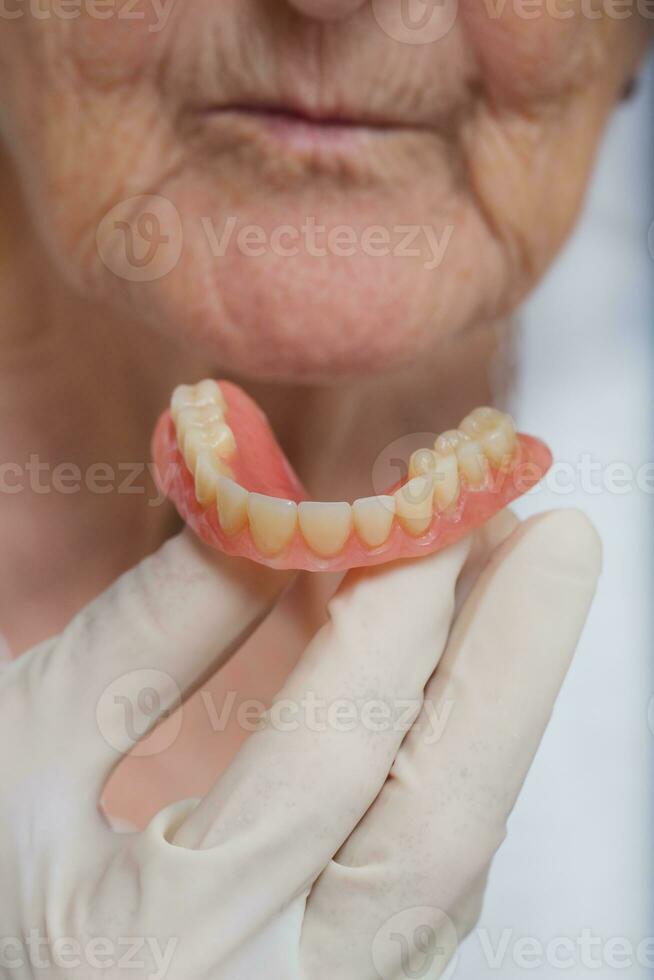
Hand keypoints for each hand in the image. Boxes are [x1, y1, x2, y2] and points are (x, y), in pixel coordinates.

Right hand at [0, 510, 599, 979]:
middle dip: (512, 661)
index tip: (438, 497)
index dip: (396, 607)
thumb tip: (271, 517)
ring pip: (452, 862)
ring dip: (496, 709)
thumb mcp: (21, 747)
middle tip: (556, 533)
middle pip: (441, 826)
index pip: (331, 749)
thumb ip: (152, 634)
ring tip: (516, 583)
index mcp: (159, 949)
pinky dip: (455, 767)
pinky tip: (457, 683)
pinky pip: (427, 885)